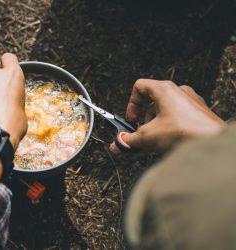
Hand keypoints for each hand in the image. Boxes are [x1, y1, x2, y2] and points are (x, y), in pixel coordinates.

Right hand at [110, 79, 224, 153]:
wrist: (213, 143)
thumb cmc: (185, 133)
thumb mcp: (147, 137)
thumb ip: (128, 140)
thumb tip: (118, 145)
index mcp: (164, 90)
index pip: (140, 87)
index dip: (131, 103)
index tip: (130, 119)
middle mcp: (179, 92)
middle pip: (153, 102)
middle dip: (143, 121)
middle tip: (141, 135)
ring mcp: (191, 103)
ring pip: (166, 111)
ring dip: (156, 126)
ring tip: (155, 143)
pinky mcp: (200, 115)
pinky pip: (179, 118)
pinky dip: (170, 129)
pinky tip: (169, 144)